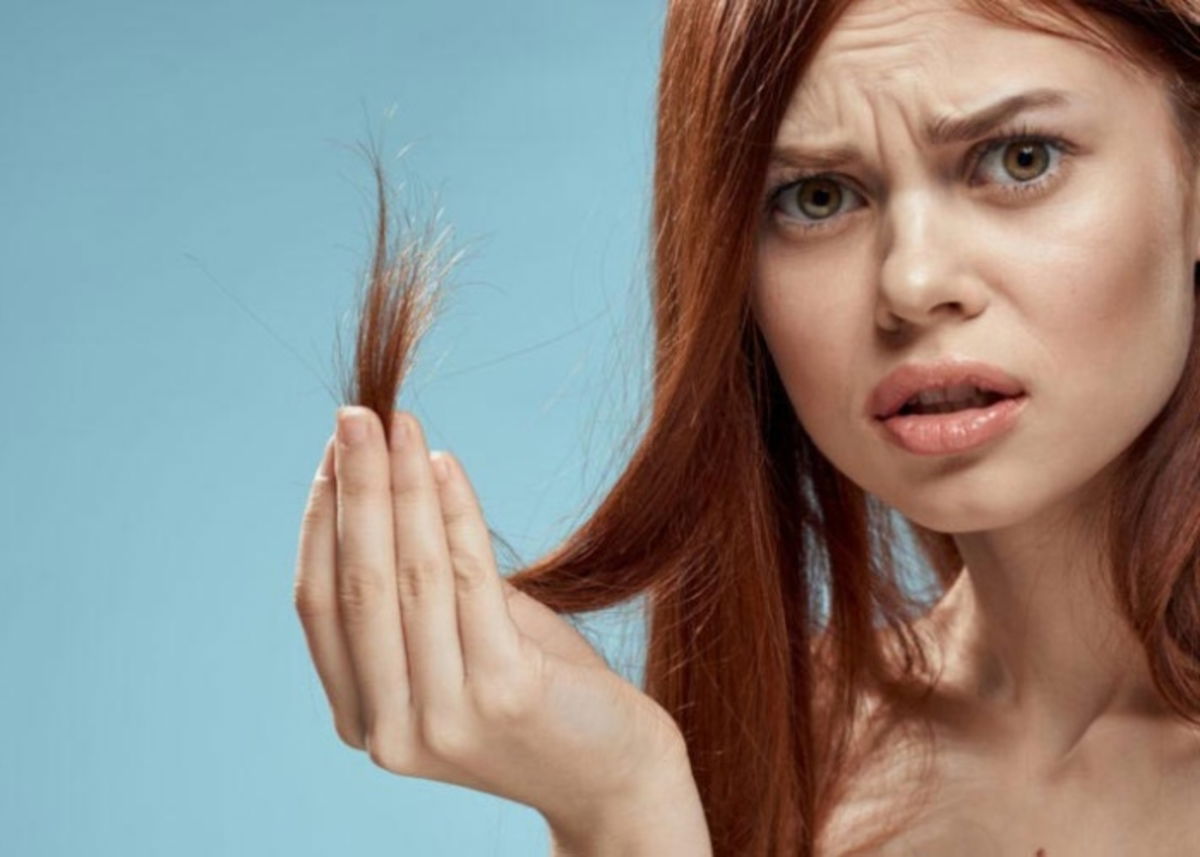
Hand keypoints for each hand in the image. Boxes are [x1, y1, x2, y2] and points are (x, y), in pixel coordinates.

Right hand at [293, 407, 692, 831]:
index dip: (321, 521)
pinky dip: (455, 515)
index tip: (333, 456)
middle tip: (355, 416)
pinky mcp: (503, 694)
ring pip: (410, 577)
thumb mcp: (463, 645)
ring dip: (402, 488)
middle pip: (357, 584)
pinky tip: (447, 465)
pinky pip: (469, 581)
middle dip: (354, 489)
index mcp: (364, 719)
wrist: (614, 773)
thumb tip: (394, 487)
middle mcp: (390, 731)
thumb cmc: (538, 696)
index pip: (318, 604)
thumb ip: (421, 592)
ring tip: (401, 425)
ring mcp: (444, 719)